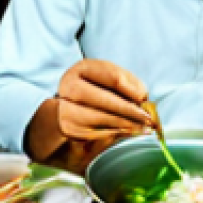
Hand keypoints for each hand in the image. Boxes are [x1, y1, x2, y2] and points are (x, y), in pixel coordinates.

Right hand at [26, 59, 151, 167]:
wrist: (54, 115)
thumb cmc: (88, 93)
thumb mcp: (103, 79)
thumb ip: (124, 83)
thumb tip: (142, 97)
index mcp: (81, 69)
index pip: (112, 76)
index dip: (131, 89)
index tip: (144, 98)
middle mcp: (70, 87)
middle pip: (107, 100)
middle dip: (131, 111)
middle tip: (149, 118)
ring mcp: (67, 109)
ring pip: (104, 117)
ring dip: (128, 124)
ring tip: (145, 128)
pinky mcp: (69, 129)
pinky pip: (98, 132)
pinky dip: (117, 133)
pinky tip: (131, 133)